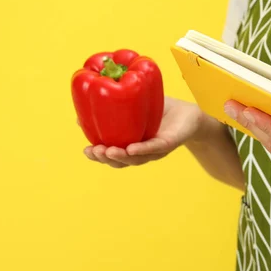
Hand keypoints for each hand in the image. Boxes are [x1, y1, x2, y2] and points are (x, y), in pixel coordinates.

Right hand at [81, 96, 204, 167]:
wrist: (188, 115)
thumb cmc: (159, 112)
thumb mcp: (132, 108)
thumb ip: (111, 110)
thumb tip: (81, 112)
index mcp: (131, 145)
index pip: (113, 156)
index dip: (99, 157)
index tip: (86, 150)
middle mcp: (142, 152)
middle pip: (122, 162)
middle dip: (106, 158)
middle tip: (95, 151)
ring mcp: (156, 150)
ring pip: (136, 158)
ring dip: (121, 156)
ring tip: (108, 150)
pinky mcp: (169, 143)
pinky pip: (155, 148)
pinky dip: (143, 149)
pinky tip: (131, 148)